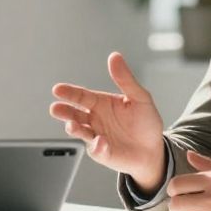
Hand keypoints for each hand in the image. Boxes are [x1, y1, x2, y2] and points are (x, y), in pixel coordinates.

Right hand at [50, 52, 166, 192]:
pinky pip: (96, 149)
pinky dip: (97, 146)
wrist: (154, 149)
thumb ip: (125, 79)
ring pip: (80, 132)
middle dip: (64, 112)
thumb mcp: (140, 97)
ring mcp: (96, 136)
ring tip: (71, 125)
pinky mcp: (102, 153)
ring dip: (74, 128)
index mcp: (101, 104)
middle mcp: (95, 119)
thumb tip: (114, 57)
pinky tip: (101, 141)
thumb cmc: (145, 123)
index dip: (70, 92)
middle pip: (74, 114)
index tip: (58, 89)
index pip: (82, 96)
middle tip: (55, 108)